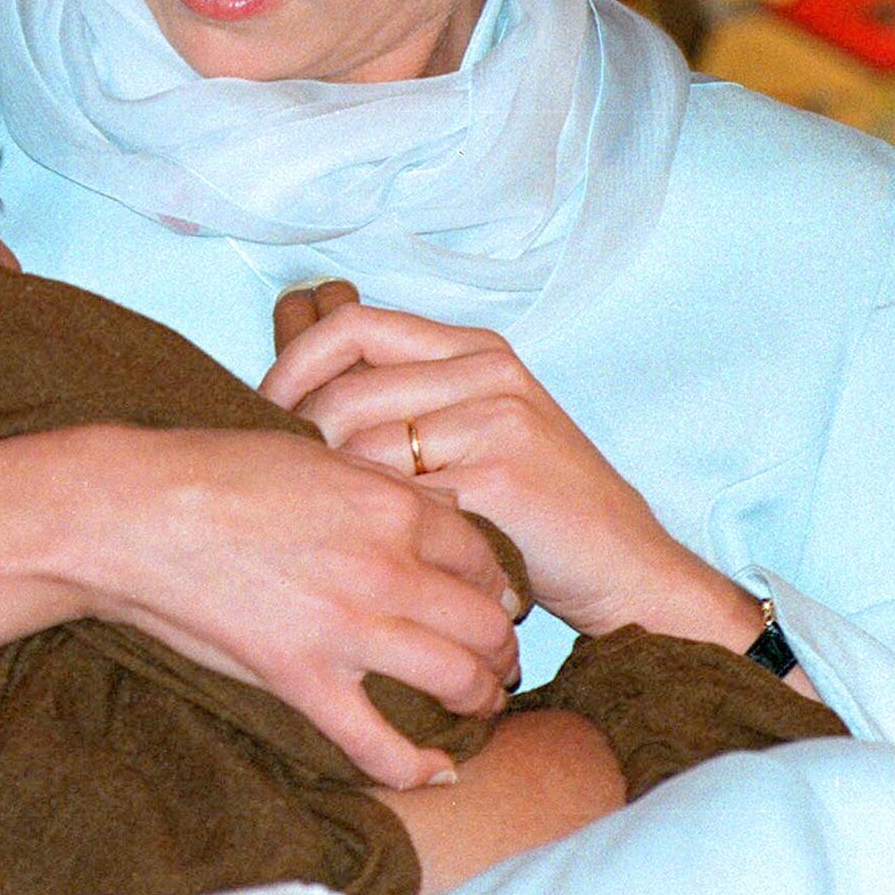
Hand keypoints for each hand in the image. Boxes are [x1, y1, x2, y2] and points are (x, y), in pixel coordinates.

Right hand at [57, 423, 520, 789]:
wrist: (137, 512)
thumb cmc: (214, 469)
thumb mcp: (313, 452)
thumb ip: (383, 481)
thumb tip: (442, 503)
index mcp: (389, 504)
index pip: (480, 553)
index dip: (497, 581)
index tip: (497, 599)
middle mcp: (386, 567)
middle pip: (484, 621)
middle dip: (503, 647)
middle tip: (500, 660)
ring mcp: (348, 629)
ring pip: (456, 679)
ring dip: (481, 698)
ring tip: (481, 704)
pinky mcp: (304, 681)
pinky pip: (381, 745)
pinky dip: (418, 768)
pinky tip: (438, 773)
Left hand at [260, 303, 763, 652]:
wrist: (629, 571)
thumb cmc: (538, 507)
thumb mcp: (477, 426)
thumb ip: (406, 394)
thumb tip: (306, 368)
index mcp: (474, 348)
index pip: (353, 323)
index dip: (294, 362)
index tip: (265, 407)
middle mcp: (487, 371)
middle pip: (347, 389)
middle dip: (301, 441)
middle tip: (289, 486)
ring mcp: (497, 420)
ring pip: (365, 444)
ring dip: (338, 493)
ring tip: (334, 527)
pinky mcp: (503, 478)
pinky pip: (402, 497)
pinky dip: (380, 527)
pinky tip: (378, 553)